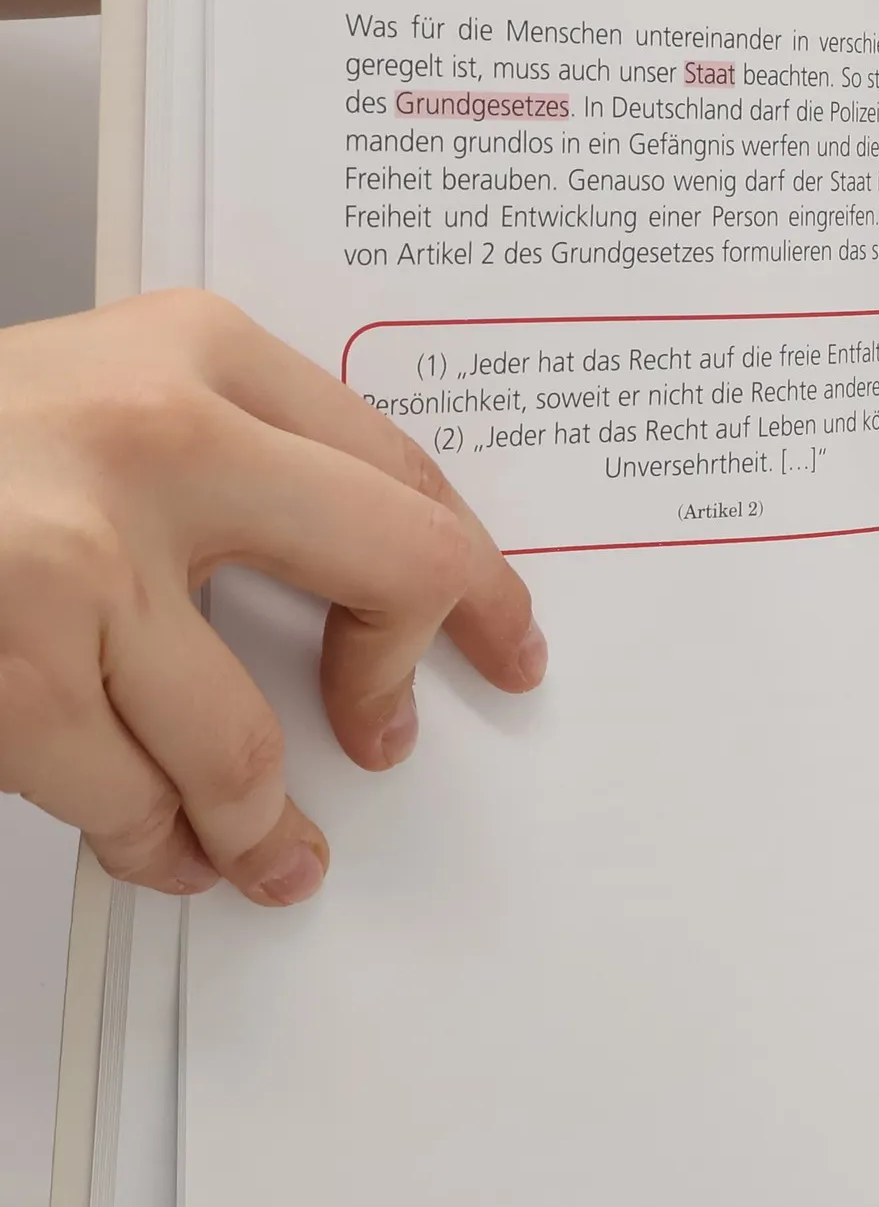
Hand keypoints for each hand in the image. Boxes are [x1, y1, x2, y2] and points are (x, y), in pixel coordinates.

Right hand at [0, 291, 545, 903]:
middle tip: (390, 743)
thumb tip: (373, 585)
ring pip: (245, 740)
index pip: (404, 471)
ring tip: (268, 855)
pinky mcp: (11, 668)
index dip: (474, 573)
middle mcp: (153, 435)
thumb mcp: (94, 400)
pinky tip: (160, 851)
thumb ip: (232, 462)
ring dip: (261, 825)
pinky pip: (132, 799)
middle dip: (398, 680)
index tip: (502, 634)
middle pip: (387, 567)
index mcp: (194, 351)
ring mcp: (73, 557)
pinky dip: (155, 846)